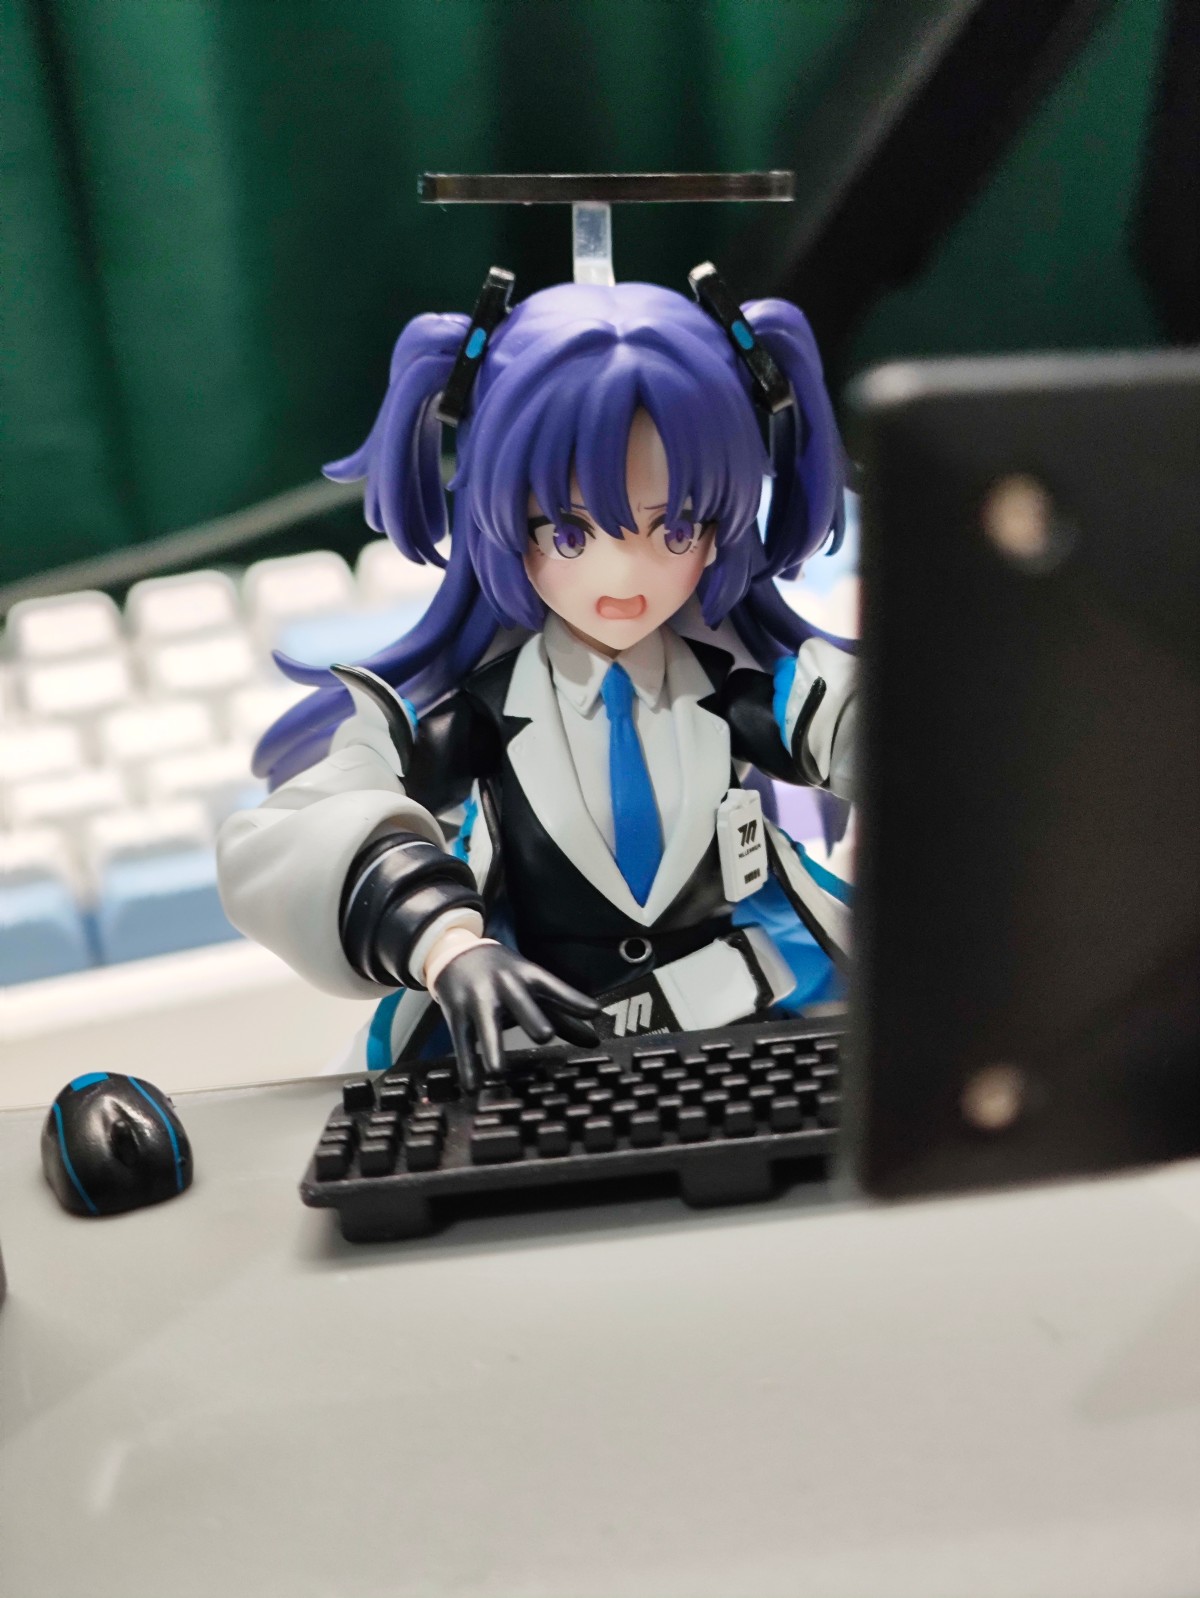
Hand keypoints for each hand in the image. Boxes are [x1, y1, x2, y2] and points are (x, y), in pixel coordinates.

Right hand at [430, 941, 599, 1091]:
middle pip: (521, 1002)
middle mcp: (504, 985)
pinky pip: (462, 1041)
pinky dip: (466, 1064)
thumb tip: (594, 1041)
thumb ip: (562, 1010)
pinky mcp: (457, 1012)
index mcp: (527, 975)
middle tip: (545, 1035)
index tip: (594, 1011)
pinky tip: (472, 1085)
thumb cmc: (502, 971)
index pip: (554, 986)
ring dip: (492, 1048)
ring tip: (497, 1071)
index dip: (574, 999)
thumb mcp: (531, 982)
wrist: (455, 950)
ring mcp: (479, 998)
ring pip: (486, 1025)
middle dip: (531, 1017)